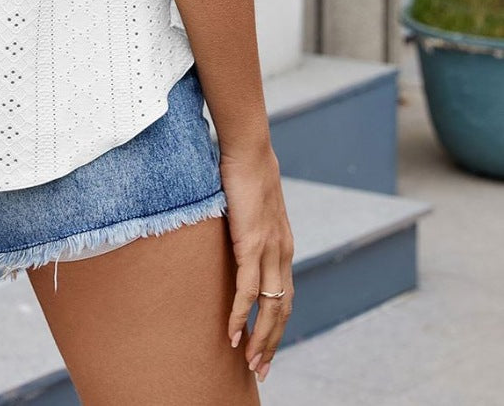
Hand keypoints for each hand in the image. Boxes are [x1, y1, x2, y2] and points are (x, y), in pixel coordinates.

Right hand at [219, 144, 294, 383]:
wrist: (248, 148)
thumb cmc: (244, 170)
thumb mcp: (249, 205)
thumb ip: (246, 223)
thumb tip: (231, 229)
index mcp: (282, 245)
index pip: (285, 295)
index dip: (276, 324)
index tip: (265, 346)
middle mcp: (282, 252)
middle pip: (282, 309)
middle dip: (271, 342)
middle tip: (260, 369)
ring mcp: (269, 250)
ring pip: (270, 307)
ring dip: (259, 338)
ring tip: (249, 361)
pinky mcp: (252, 244)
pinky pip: (248, 290)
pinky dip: (240, 315)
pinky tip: (231, 332)